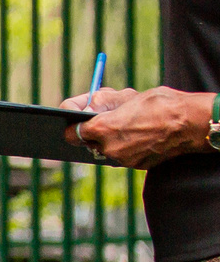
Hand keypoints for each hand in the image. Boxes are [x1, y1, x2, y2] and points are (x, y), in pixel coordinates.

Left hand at [69, 83, 214, 167]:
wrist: (191, 122)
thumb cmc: (160, 104)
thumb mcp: (127, 96)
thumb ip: (103, 104)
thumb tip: (86, 107)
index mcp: (103, 128)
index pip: (72, 133)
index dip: (72, 127)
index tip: (74, 123)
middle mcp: (109, 148)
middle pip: (90, 142)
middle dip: (94, 132)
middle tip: (104, 122)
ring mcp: (123, 159)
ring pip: (107, 150)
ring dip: (111, 140)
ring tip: (126, 126)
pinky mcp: (137, 165)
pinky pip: (124, 156)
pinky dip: (126, 147)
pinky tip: (138, 136)